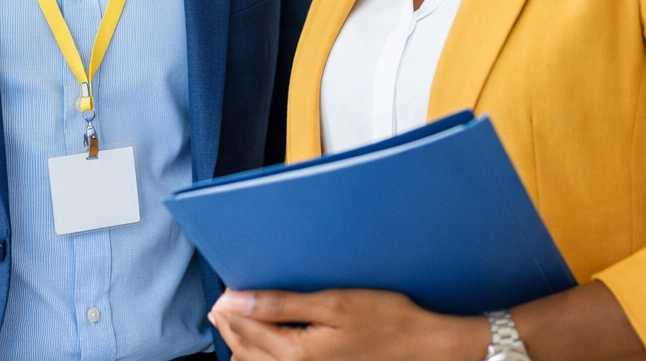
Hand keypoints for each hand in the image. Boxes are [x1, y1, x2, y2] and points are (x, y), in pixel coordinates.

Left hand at [208, 288, 487, 360]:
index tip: (223, 290)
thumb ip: (281, 303)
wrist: (423, 348)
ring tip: (237, 320)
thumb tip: (238, 299)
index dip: (230, 307)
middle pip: (245, 350)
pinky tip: (264, 341)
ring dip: (242, 343)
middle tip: (222, 304)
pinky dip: (261, 356)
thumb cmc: (386, 320)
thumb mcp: (333, 303)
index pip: (245, 328)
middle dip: (230, 326)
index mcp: (297, 353)